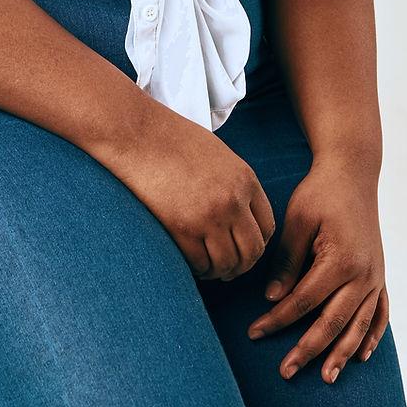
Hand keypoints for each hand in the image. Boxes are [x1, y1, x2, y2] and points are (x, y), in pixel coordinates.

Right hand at [111, 106, 275, 280]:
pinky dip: (198, 269)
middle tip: (229, 268)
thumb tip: (243, 216)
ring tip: (209, 267)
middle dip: (242, 265)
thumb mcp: (218, 155)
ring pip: (227, 264)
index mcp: (245, 179)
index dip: (257, 244)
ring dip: (219, 271)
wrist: (138, 134)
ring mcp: (209, 216)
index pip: (267, 227)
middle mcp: (232, 200)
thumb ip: (235, 184)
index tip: (243, 248)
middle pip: (252, 252)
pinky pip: (200, 264)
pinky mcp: (182, 229)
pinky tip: (193, 263)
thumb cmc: (173, 140)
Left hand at [247, 159, 389, 382]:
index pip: (304, 301)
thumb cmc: (320, 193)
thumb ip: (287, 261)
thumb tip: (274, 299)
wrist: (353, 173)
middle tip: (285, 371)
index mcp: (340, 259)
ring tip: (326, 376)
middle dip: (307, 349)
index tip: (256, 332)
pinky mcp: (380, 274)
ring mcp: (375, 276)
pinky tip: (361, 354)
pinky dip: (372, 335)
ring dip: (342, 353)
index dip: (279, 320)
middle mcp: (363, 274)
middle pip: (332, 322)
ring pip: (358, 325)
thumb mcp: (297, 220)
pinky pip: (380, 312)